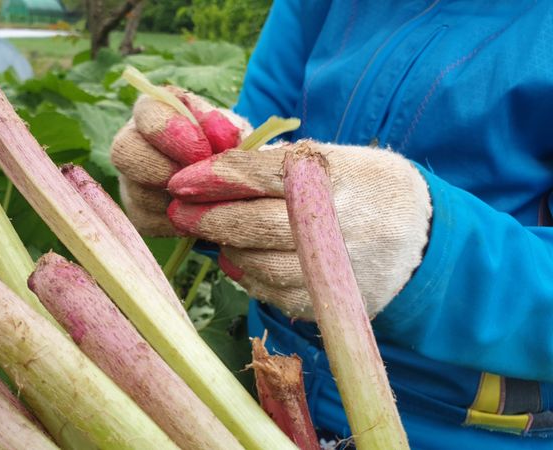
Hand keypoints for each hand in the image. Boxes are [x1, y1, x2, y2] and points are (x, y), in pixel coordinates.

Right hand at [110, 87, 250, 235]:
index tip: (201, 151)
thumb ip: (227, 129)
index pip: (146, 112)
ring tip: (208, 197)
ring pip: (137, 191)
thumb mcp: (235, 131)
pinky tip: (200, 215)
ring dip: (176, 199)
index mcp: (155, 110)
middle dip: (163, 169)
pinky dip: (178, 221)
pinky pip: (148, 220)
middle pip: (124, 152)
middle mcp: (132, 141)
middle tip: (198, 180)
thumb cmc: (231, 147)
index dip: (170, 132)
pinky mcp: (136, 212)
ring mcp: (129, 179)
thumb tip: (221, 133)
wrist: (232, 181)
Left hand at [167, 140, 432, 319]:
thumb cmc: (365, 187)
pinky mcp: (333, 300)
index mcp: (335, 177)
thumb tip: (214, 171)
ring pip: (261, 263)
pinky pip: (275, 292)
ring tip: (207, 233)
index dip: (215, 177)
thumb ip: (277, 164)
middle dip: (210, 217)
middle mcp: (338, 224)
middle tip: (179, 211)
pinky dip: (250, 275)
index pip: (262, 175)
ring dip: (227, 248)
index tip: (181, 181)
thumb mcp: (333, 159)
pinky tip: (238, 258)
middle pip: (257, 224)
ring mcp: (337, 267)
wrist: (424, 238)